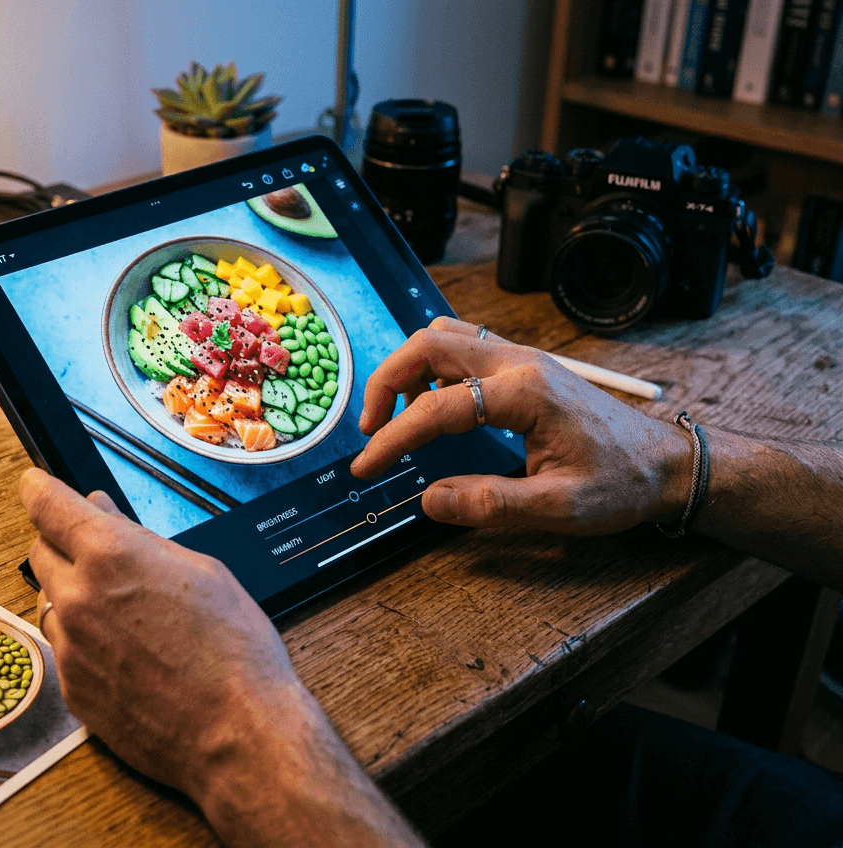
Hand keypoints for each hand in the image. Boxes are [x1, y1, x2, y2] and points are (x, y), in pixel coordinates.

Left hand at [19, 468, 299, 799]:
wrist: (238, 735)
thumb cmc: (234, 652)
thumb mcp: (200, 572)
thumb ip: (139, 538)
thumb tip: (102, 512)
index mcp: (110, 556)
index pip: (45, 505)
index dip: (39, 488)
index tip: (37, 484)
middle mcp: (78, 599)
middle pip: (40, 552)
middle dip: (64, 544)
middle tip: (99, 551)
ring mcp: (70, 649)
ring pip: (48, 602)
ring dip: (71, 595)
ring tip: (122, 609)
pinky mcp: (73, 690)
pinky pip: (64, 649)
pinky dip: (83, 640)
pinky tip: (125, 650)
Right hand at [350, 318, 692, 534]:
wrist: (668, 464)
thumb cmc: (622, 484)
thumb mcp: (560, 509)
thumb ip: (491, 505)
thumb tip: (430, 501)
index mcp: (526, 393)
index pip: (437, 407)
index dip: (393, 437)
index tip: (367, 465)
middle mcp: (520, 362)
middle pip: (429, 343)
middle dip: (386, 381)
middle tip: (370, 429)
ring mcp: (523, 357)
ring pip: (444, 335)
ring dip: (408, 367)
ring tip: (396, 415)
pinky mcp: (525, 365)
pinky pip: (464, 346)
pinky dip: (432, 368)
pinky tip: (432, 405)